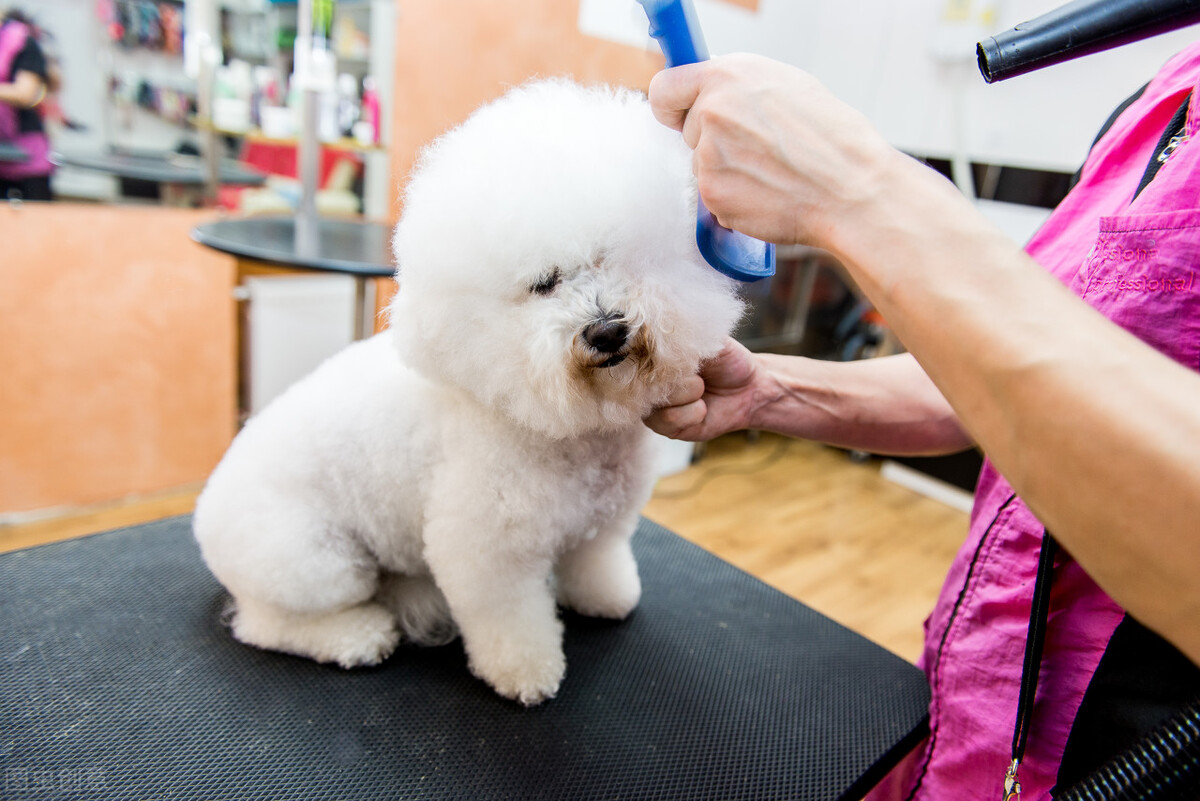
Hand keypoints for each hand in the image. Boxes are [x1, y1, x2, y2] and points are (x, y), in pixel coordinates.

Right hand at [645, 338, 765, 440]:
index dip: (649, 354)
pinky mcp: (665, 427)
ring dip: (689, 393)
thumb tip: (656, 334)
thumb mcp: (706, 339)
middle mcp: (646, 380)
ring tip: (702, 388)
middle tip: (698, 373)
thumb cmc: (726, 360)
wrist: (749, 389)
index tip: (673, 354)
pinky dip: (693, 412)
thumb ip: (680, 336)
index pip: (632, 353)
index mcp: (651, 355)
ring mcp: (653, 404)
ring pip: (657, 400)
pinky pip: (669, 419)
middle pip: (643, 378)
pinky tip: (703, 407)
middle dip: (678, 375)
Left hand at [647, 54, 897, 252]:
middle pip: (687, 131)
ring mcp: (708, 155)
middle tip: (758, 149)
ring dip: (727, 172)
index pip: (664, 88)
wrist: (850, 187)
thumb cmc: (828, 137)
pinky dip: (735, 199)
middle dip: (712, 141)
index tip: (679, 115)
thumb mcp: (782, 84)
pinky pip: (714, 196)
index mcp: (726, 75)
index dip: (672, 106)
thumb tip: (708, 94)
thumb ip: (735, 87)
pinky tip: (768, 192)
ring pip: (702, 166)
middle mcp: (711, 111)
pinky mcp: (712, 193)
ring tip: (771, 171)